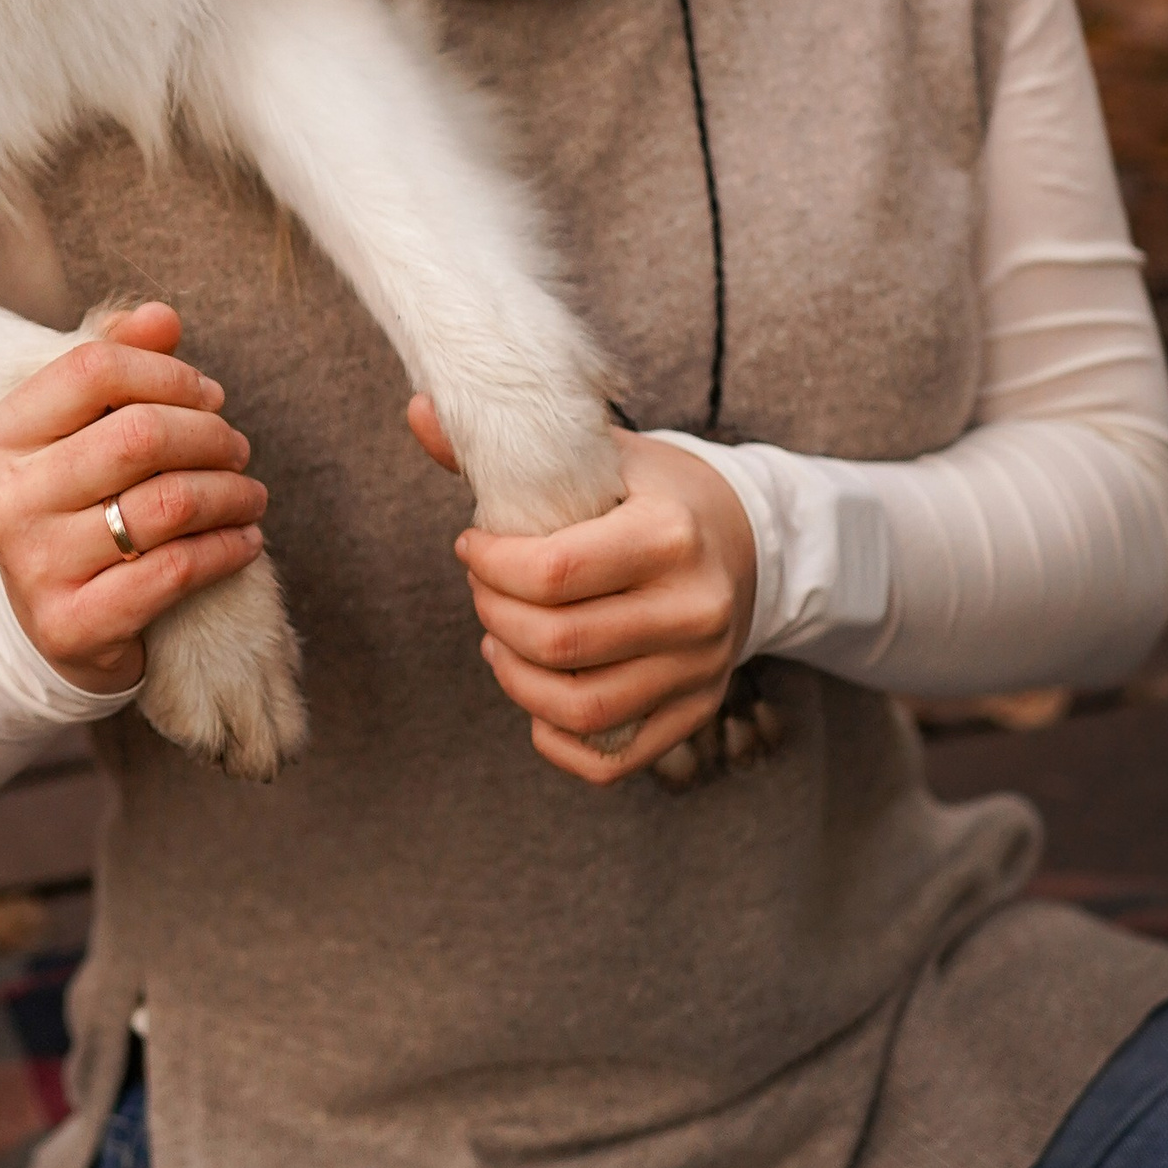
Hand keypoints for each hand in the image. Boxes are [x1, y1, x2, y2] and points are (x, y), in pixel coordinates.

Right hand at [0, 304, 267, 695]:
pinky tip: (245, 540)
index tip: (209, 394)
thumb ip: (118, 361)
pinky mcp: (72, 625)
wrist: (50, 624)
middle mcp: (5, 500)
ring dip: (230, 493)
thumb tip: (162, 318)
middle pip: (139, 435)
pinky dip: (226, 549)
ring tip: (250, 493)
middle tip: (237, 448)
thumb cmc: (76, 504)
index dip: (167, 373)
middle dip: (210, 435)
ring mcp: (35, 567)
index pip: (93, 368)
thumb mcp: (82, 429)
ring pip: (167, 505)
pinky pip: (175, 571)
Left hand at [407, 401, 756, 785]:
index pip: (553, 572)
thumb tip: (419, 410)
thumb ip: (513, 445)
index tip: (471, 546)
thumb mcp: (600, 452)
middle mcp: (694, 609)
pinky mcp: (696, 711)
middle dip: (494, 615)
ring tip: (498, 641)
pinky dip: (555, 737)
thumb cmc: (656, 493)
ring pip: (581, 708)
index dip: (490, 565)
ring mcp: (699, 670)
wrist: (748, 539)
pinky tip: (534, 692)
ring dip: (515, 679)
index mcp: (671, 535)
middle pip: (559, 643)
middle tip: (483, 589)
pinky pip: (612, 757)